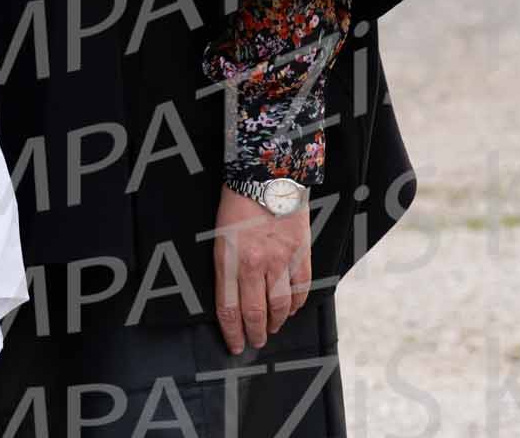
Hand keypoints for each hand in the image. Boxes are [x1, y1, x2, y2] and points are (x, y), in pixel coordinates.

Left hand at [213, 183, 312, 353]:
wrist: (267, 174)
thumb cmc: (236, 201)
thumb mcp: (218, 234)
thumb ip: (225, 265)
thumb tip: (231, 294)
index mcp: (230, 259)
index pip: (229, 308)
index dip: (232, 332)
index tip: (235, 345)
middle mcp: (255, 264)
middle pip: (255, 312)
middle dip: (254, 333)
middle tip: (255, 342)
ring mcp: (280, 260)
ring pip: (280, 305)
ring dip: (275, 322)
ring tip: (271, 329)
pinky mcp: (300, 253)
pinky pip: (301, 288)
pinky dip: (296, 304)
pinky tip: (290, 310)